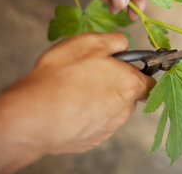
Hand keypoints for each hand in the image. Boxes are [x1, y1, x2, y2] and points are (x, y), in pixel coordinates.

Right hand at [0, 32, 154, 172]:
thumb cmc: (60, 77)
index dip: (138, 72)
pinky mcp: (90, 141)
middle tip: (90, 72)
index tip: (125, 66)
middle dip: (114, 83)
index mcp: (129, 85)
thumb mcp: (89, 42)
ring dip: (98, 98)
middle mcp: (124, 110)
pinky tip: (66, 105)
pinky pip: (93, 123)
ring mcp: (107, 128)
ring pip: (110, 108)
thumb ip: (114, 41)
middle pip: (128, 94)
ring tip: (73, 88)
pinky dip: (85, 114)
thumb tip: (123, 44)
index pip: (150, 81)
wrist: (32, 116)